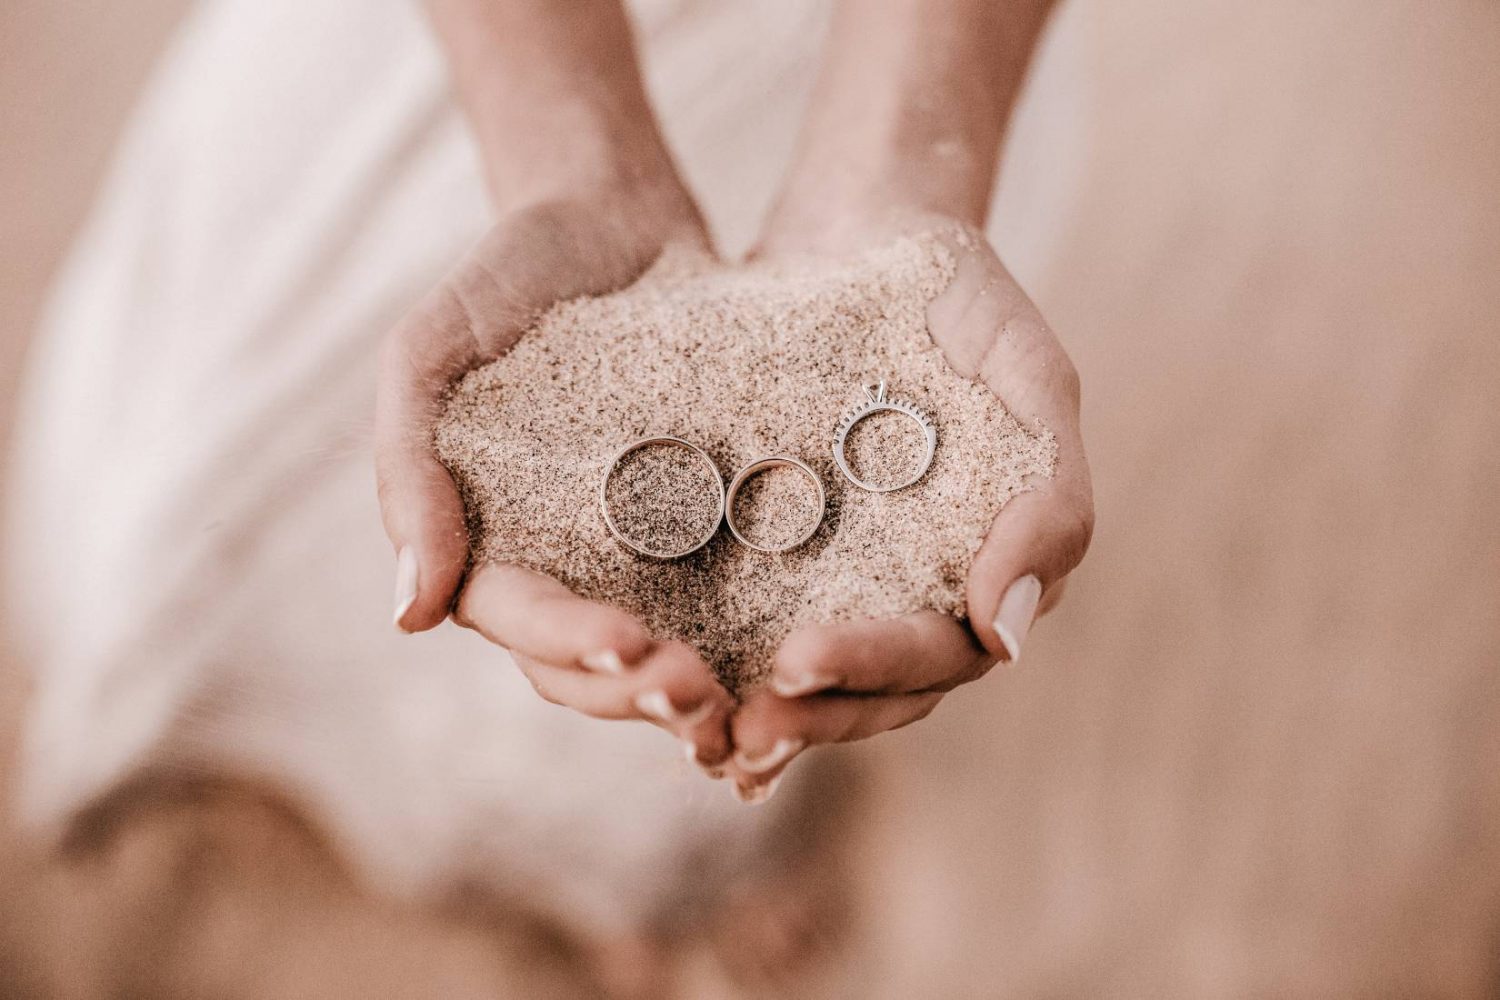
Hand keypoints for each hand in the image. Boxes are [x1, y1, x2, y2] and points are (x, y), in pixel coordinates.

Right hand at [375, 182, 736, 768]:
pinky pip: (725, 598)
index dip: (572, 645)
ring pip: (658, 653)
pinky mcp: (706, 525)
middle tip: (702, 702)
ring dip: (696, 694)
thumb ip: (408, 469)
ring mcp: (634, 552)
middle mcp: (562, 563)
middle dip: (641, 693)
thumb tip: (409, 617)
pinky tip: (798, 663)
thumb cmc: (503, 276)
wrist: (609, 215)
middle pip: (589, 665)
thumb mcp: (430, 351)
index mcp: (486, 540)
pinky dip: (751, 640)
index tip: (632, 648)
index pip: (520, 619)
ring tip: (748, 709)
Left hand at [723, 216, 1093, 800]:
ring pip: (811, 675)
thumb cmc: (962, 293)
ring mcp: (848, 570)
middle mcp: (919, 584)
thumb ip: (1048, 500)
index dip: (876, 668)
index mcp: (989, 563)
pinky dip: (714, 657)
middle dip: (808, 718)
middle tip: (737, 736)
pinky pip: (746, 616)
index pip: (944, 652)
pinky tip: (655, 679)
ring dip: (760, 712)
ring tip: (694, 735)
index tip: (799, 662)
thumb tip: (1007, 639)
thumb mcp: (1028, 374)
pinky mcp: (776, 544)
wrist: (864, 223)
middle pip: (874, 690)